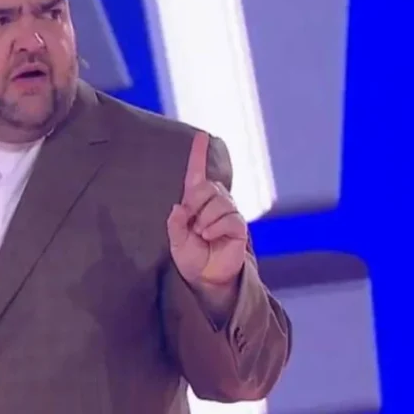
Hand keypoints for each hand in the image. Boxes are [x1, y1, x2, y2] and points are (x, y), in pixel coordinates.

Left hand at [167, 132, 247, 288]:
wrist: (205, 278)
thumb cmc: (190, 256)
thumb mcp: (175, 240)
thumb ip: (174, 224)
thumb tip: (179, 207)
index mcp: (196, 202)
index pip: (197, 174)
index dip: (199, 155)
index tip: (201, 136)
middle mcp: (214, 203)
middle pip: (207, 187)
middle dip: (196, 203)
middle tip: (192, 224)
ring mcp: (228, 213)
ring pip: (218, 202)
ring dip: (205, 220)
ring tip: (202, 235)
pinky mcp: (239, 226)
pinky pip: (229, 218)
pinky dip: (215, 228)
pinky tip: (210, 237)